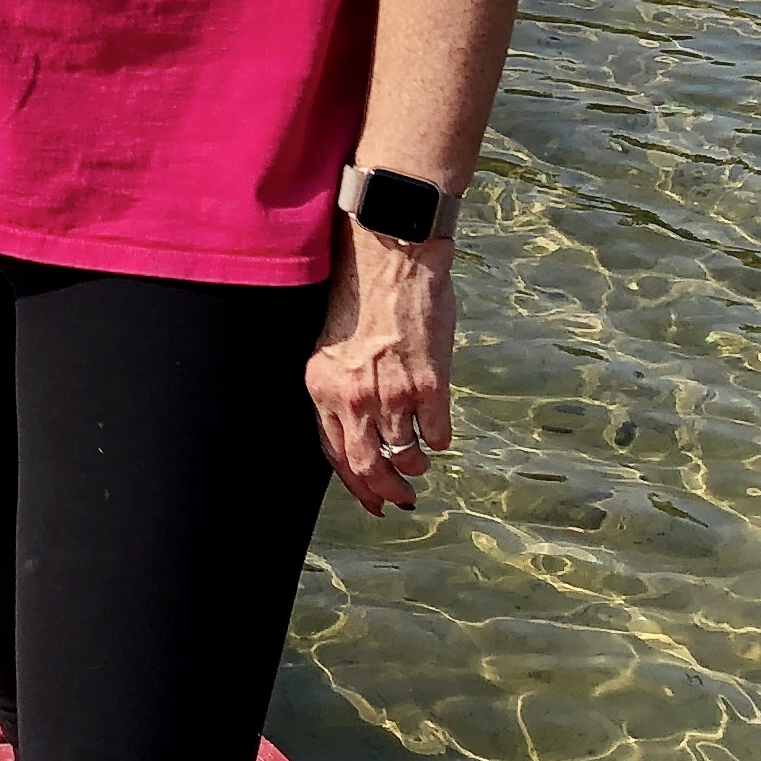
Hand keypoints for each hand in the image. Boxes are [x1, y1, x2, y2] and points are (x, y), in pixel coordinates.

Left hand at [307, 224, 454, 514]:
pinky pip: (437, 435)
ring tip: (420, 458)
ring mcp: (391, 393)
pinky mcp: (429, 385)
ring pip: (405, 455)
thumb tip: (358, 432)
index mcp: (321, 386)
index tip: (372, 500)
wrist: (393, 260)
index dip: (354, 483)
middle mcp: (352, 396)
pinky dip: (439, 440)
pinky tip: (438, 429)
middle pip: (367, 465)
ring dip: (415, 464)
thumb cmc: (364, 296)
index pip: (333, 453)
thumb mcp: (335, 347)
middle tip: (402, 498)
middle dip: (386, 491)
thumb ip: (341, 388)